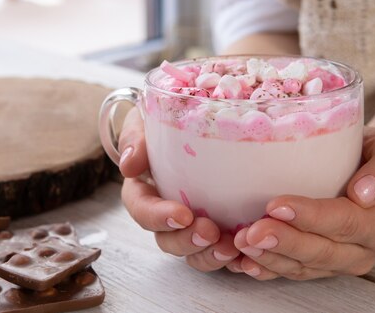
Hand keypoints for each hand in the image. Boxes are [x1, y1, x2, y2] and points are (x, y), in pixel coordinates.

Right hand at [118, 107, 239, 270]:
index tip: (182, 215)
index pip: (142, 209)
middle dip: (187, 241)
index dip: (158, 217)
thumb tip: (128, 165)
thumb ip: (135, 137)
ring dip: (209, 254)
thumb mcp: (146, 120)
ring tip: (231, 249)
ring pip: (193, 251)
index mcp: (144, 189)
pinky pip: (220, 249)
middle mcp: (166, 211)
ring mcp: (192, 222)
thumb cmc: (168, 119)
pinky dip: (232, 255)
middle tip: (210, 233)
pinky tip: (246, 253)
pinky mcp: (219, 225)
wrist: (200, 119)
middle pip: (167, 239)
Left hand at [230, 127, 374, 279]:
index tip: (276, 206)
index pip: (344, 222)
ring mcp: (341, 261)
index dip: (310, 216)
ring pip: (303, 267)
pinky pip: (293, 272)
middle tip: (251, 232)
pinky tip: (244, 262)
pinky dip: (267, 269)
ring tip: (242, 244)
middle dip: (283, 243)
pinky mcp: (320, 266)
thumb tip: (365, 192)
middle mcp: (364, 249)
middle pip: (321, 251)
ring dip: (270, 258)